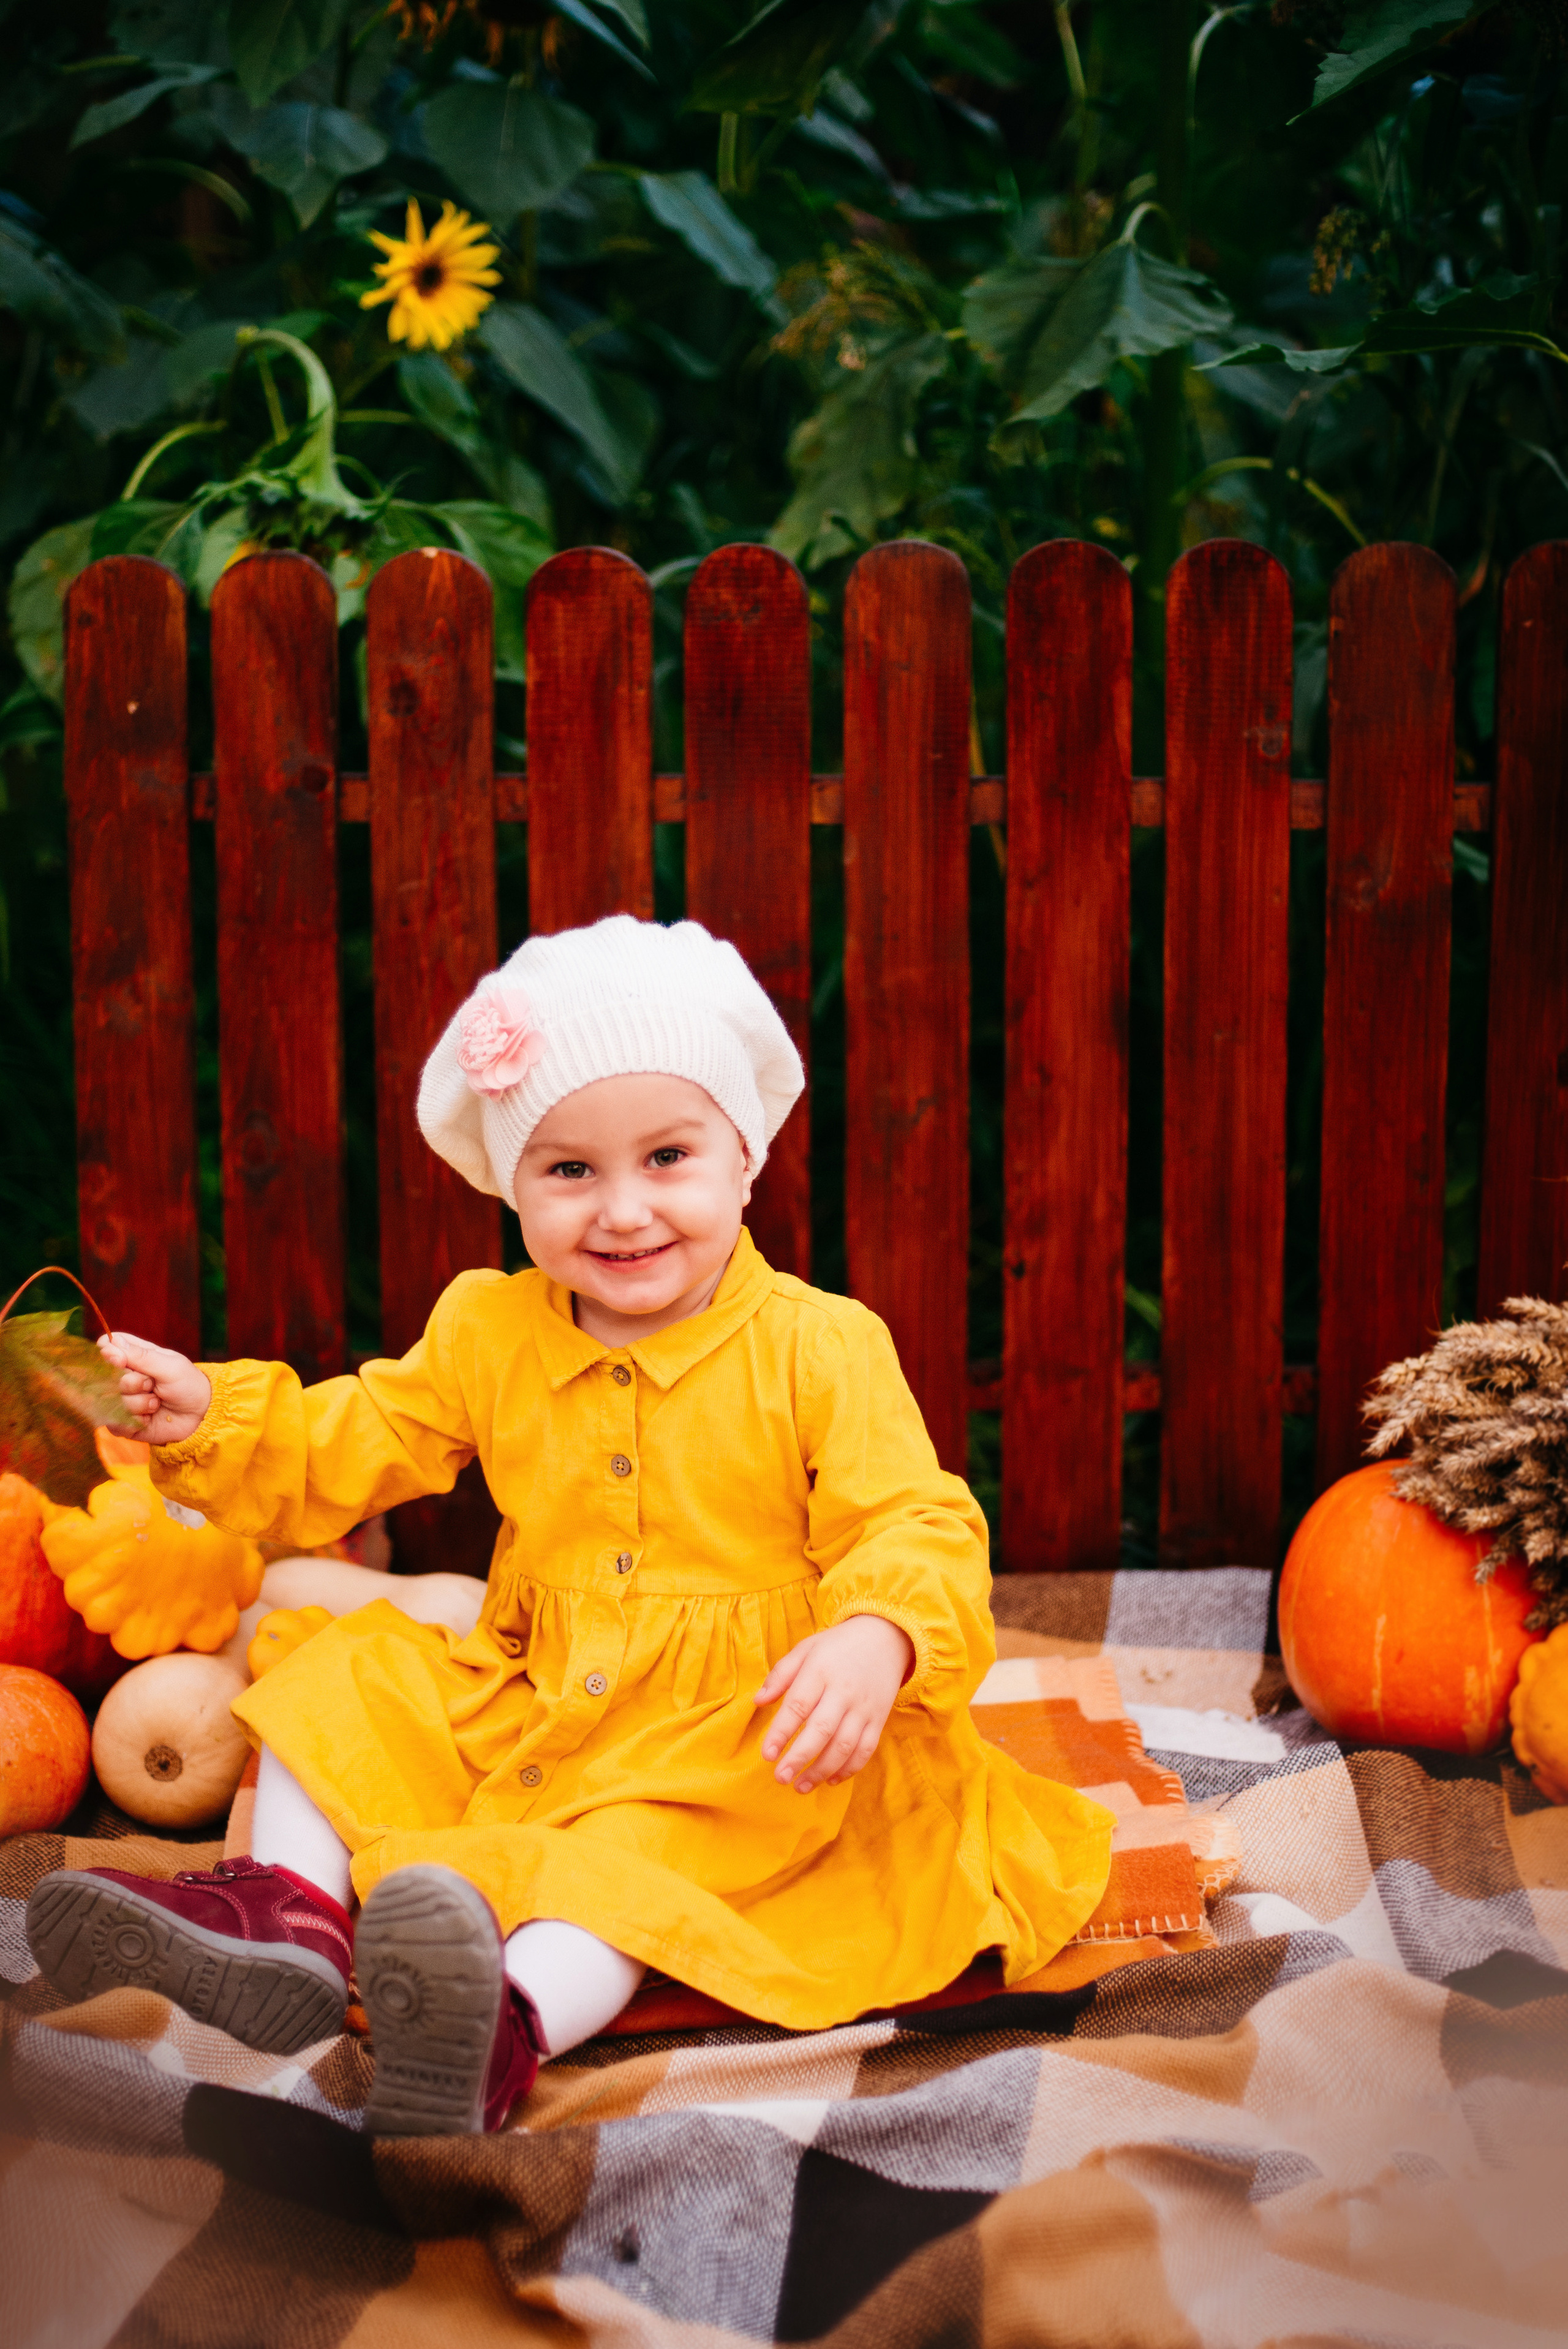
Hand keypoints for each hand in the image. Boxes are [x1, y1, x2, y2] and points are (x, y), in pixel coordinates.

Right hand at [97, 1331, 212, 1447]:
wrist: (200, 1416)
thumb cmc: (188, 1385)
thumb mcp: (169, 1366)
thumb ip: (141, 1356)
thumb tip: (110, 1345)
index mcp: (134, 1355)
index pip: (106, 1347)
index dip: (109, 1354)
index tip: (121, 1360)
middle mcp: (123, 1376)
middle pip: (106, 1376)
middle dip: (134, 1382)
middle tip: (153, 1385)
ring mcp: (120, 1399)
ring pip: (112, 1400)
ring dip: (140, 1403)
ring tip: (157, 1402)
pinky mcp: (121, 1422)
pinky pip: (116, 1422)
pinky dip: (137, 1421)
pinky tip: (150, 1418)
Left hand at [755, 1614, 914, 1794]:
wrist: (885, 1639)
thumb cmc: (836, 1647)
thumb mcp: (805, 1649)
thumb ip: (780, 1675)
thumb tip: (758, 1702)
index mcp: (820, 1671)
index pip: (798, 1706)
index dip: (781, 1733)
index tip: (766, 1755)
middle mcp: (843, 1691)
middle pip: (821, 1730)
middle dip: (799, 1758)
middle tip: (780, 1778)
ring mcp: (863, 1707)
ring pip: (844, 1746)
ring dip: (822, 1771)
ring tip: (800, 1786)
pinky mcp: (878, 1719)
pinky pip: (866, 1750)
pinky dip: (849, 1769)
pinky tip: (831, 1780)